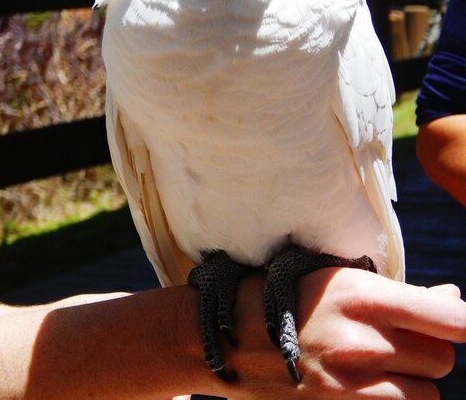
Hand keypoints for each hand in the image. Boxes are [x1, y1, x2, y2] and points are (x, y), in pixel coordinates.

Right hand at [208, 268, 465, 398]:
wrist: (226, 336)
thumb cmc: (290, 297)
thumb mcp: (340, 280)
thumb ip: (399, 296)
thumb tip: (454, 302)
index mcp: (360, 295)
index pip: (448, 320)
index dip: (464, 323)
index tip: (463, 324)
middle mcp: (358, 341)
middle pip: (441, 360)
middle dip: (430, 351)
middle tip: (398, 341)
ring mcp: (346, 386)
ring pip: (426, 396)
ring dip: (414, 383)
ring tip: (381, 367)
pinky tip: (369, 386)